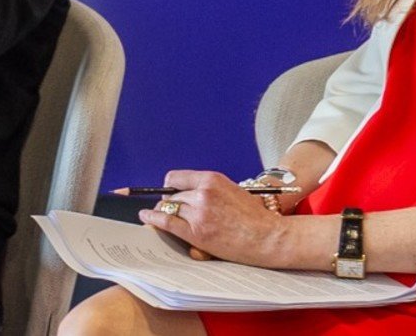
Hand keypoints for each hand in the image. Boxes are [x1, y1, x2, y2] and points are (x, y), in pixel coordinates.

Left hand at [136, 171, 297, 266]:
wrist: (269, 237)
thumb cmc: (256, 217)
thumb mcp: (232, 191)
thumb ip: (210, 190)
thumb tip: (189, 194)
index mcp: (212, 179)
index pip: (176, 178)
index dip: (169, 187)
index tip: (167, 192)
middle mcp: (202, 193)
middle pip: (171, 196)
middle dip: (168, 202)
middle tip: (167, 209)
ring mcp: (198, 213)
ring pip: (168, 209)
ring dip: (162, 212)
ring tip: (154, 215)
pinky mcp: (196, 233)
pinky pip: (166, 223)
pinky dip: (152, 219)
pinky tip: (146, 217)